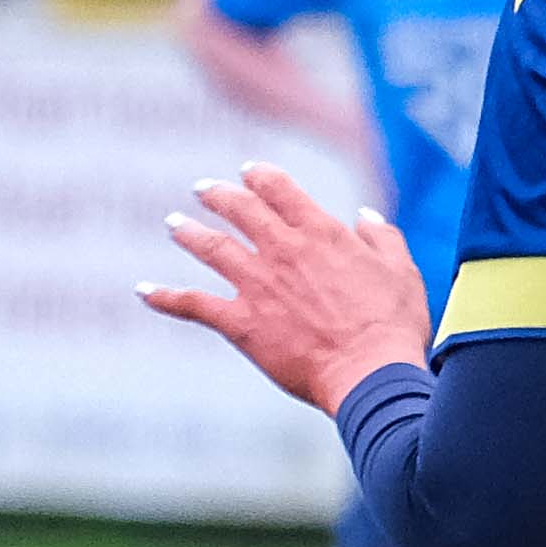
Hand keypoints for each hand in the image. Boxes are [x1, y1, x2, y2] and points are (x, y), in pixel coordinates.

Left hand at [143, 164, 432, 414]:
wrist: (370, 374)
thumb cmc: (394, 327)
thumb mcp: (402, 272)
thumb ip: (382, 237)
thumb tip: (365, 217)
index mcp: (321, 232)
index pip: (279, 188)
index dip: (260, 176)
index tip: (248, 171)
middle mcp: (283, 250)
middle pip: (240, 209)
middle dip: (218, 195)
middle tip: (203, 189)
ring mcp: (258, 285)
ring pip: (211, 247)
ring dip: (188, 232)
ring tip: (173, 223)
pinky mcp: (242, 324)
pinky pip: (194, 305)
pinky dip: (165, 296)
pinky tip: (143, 290)